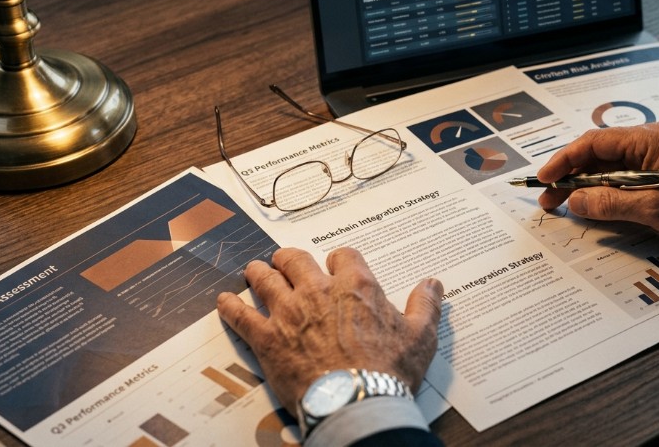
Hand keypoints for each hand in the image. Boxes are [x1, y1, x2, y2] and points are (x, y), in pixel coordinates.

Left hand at [216, 247, 443, 415]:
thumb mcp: (420, 337)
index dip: (338, 259)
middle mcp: (318, 291)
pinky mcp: (267, 339)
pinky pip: (241, 315)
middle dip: (289, 258)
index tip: (336, 266)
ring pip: (264, 278)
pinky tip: (223, 301)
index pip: (342, 255)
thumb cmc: (389, 372)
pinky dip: (230, 306)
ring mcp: (288, 313)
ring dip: (258, 272)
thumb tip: (435, 283)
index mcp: (356, 286)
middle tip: (286, 262)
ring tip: (254, 271)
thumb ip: (426, 305)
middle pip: (295, 258)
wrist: (358, 403)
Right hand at [536, 123, 658, 247]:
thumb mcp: (654, 208)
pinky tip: (597, 204)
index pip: (593, 143)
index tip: (545, 178)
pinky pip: (627, 174)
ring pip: (612, 165)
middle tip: (550, 199)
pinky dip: (608, 188)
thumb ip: (609, 203)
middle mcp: (652, 140)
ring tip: (568, 204)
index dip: (563, 160)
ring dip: (588, 184)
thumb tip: (574, 201)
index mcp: (649, 139)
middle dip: (571, 175)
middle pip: (599, 153)